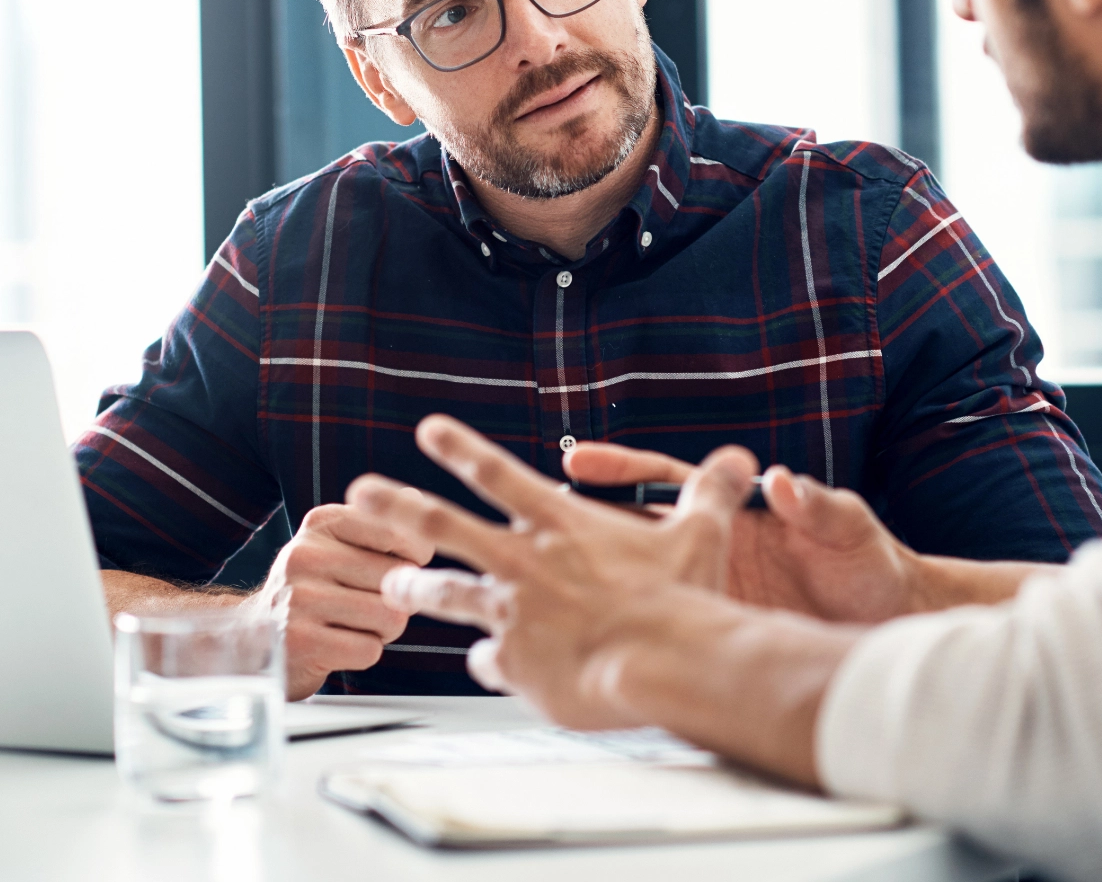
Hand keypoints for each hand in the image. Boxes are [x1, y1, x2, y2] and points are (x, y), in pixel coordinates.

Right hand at [252, 502, 434, 699]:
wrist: (257, 638)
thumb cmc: (317, 590)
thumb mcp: (339, 546)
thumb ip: (381, 524)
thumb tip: (414, 498)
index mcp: (322, 523)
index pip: (401, 533)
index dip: (414, 559)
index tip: (395, 569)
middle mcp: (305, 554)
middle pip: (399, 579)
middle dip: (397, 600)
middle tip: (366, 605)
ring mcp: (299, 598)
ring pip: (391, 617)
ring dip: (383, 630)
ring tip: (352, 625)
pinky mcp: (299, 642)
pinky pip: (370, 650)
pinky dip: (364, 654)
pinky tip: (337, 647)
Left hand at [346, 415, 759, 727]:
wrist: (665, 661)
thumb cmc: (682, 600)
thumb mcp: (701, 533)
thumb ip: (710, 493)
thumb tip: (741, 460)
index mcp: (561, 525)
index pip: (498, 474)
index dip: (461, 448)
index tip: (429, 431)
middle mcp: (525, 562)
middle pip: (442, 525)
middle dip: (396, 506)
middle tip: (360, 493)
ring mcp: (513, 613)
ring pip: (447, 595)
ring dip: (415, 590)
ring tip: (391, 589)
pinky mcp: (515, 663)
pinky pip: (488, 663)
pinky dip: (487, 664)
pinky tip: (485, 669)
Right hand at [564, 442, 927, 622]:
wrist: (890, 621)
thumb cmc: (871, 565)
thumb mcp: (848, 529)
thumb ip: (818, 504)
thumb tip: (785, 482)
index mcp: (736, 512)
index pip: (665, 482)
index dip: (619, 470)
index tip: (577, 461)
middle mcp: (711, 549)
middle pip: (630, 531)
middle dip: (578, 525)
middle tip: (528, 518)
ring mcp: (708, 591)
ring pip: (634, 584)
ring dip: (588, 584)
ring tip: (531, 589)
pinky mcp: (715, 631)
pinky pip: (661, 634)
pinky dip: (623, 639)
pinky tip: (581, 650)